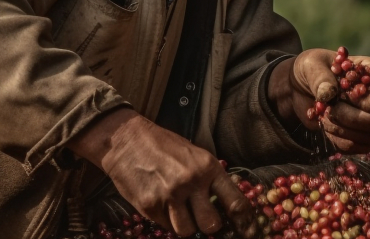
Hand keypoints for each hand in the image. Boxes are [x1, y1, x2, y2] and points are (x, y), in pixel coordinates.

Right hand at [67, 108, 257, 237]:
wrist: (127, 141)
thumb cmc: (164, 147)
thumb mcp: (195, 156)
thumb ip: (210, 179)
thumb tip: (226, 205)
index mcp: (208, 168)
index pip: (235, 202)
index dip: (242, 220)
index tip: (242, 228)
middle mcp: (192, 182)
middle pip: (211, 224)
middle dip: (209, 226)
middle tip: (203, 218)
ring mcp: (170, 195)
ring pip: (187, 231)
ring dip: (186, 225)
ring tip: (180, 211)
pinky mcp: (150, 206)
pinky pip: (166, 226)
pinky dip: (167, 221)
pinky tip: (163, 205)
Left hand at [269, 49, 369, 152]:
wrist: (300, 89)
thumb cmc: (311, 70)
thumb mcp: (310, 64)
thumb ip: (319, 76)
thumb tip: (329, 94)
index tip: (354, 95)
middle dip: (352, 117)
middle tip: (331, 107)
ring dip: (343, 128)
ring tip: (325, 114)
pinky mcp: (361, 136)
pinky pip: (358, 147)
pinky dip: (338, 139)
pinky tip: (327, 125)